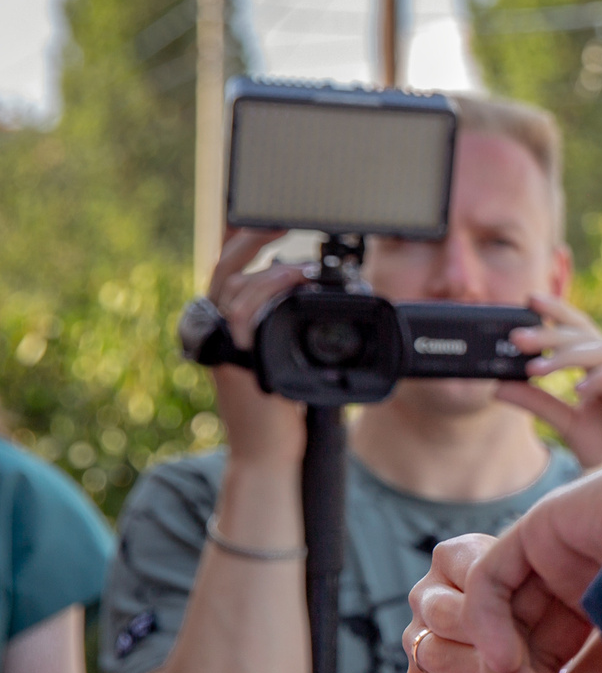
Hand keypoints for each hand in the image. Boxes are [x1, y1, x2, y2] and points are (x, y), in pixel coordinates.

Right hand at [207, 226, 310, 468]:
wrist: (270, 454)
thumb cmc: (284, 410)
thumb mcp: (289, 358)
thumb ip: (289, 323)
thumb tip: (311, 285)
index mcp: (230, 326)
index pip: (230, 272)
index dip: (243, 242)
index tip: (266, 218)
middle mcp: (219, 331)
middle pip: (223, 269)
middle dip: (248, 239)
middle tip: (278, 219)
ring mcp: (222, 346)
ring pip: (233, 290)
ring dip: (270, 269)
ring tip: (302, 262)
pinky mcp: (232, 362)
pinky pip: (243, 319)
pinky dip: (265, 296)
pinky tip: (290, 283)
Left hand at [496, 293, 601, 467]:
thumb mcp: (567, 423)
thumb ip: (537, 402)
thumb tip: (498, 386)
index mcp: (600, 367)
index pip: (577, 330)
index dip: (556, 312)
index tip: (528, 299)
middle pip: (584, 336)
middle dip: (550, 334)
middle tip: (517, 338)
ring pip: (600, 351)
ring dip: (567, 356)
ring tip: (537, 368)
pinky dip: (600, 381)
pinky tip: (579, 390)